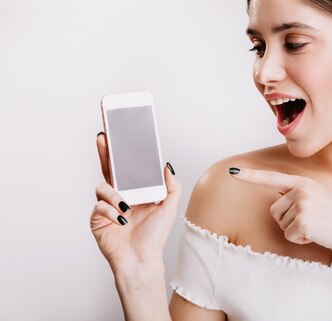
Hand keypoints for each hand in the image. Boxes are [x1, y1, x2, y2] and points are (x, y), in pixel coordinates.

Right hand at [90, 132, 182, 273]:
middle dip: (106, 152)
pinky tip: (120, 220)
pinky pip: (99, 206)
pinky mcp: (96, 219)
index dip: (123, 152)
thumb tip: (167, 165)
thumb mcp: (169, 208)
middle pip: (109, 168)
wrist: (141, 261)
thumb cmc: (154, 237)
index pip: (127, 167)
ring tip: (126, 207)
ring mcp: (106, 206)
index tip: (121, 134)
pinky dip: (110, 211)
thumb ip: (171, 186)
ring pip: (102, 187)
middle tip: (104, 137)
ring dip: (114, 195)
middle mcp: (119, 195)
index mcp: (135, 190)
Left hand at [228, 167, 331, 256]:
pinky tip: (315, 234)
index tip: (232, 171)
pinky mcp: (303, 220)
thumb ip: (298, 195)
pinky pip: (288, 234)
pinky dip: (299, 239)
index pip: (272, 178)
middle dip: (288, 221)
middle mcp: (301, 189)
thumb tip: (278, 202)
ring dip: (295, 230)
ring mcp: (302, 203)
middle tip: (311, 221)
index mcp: (303, 182)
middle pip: (274, 210)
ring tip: (315, 227)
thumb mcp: (317, 198)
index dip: (250, 176)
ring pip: (280, 223)